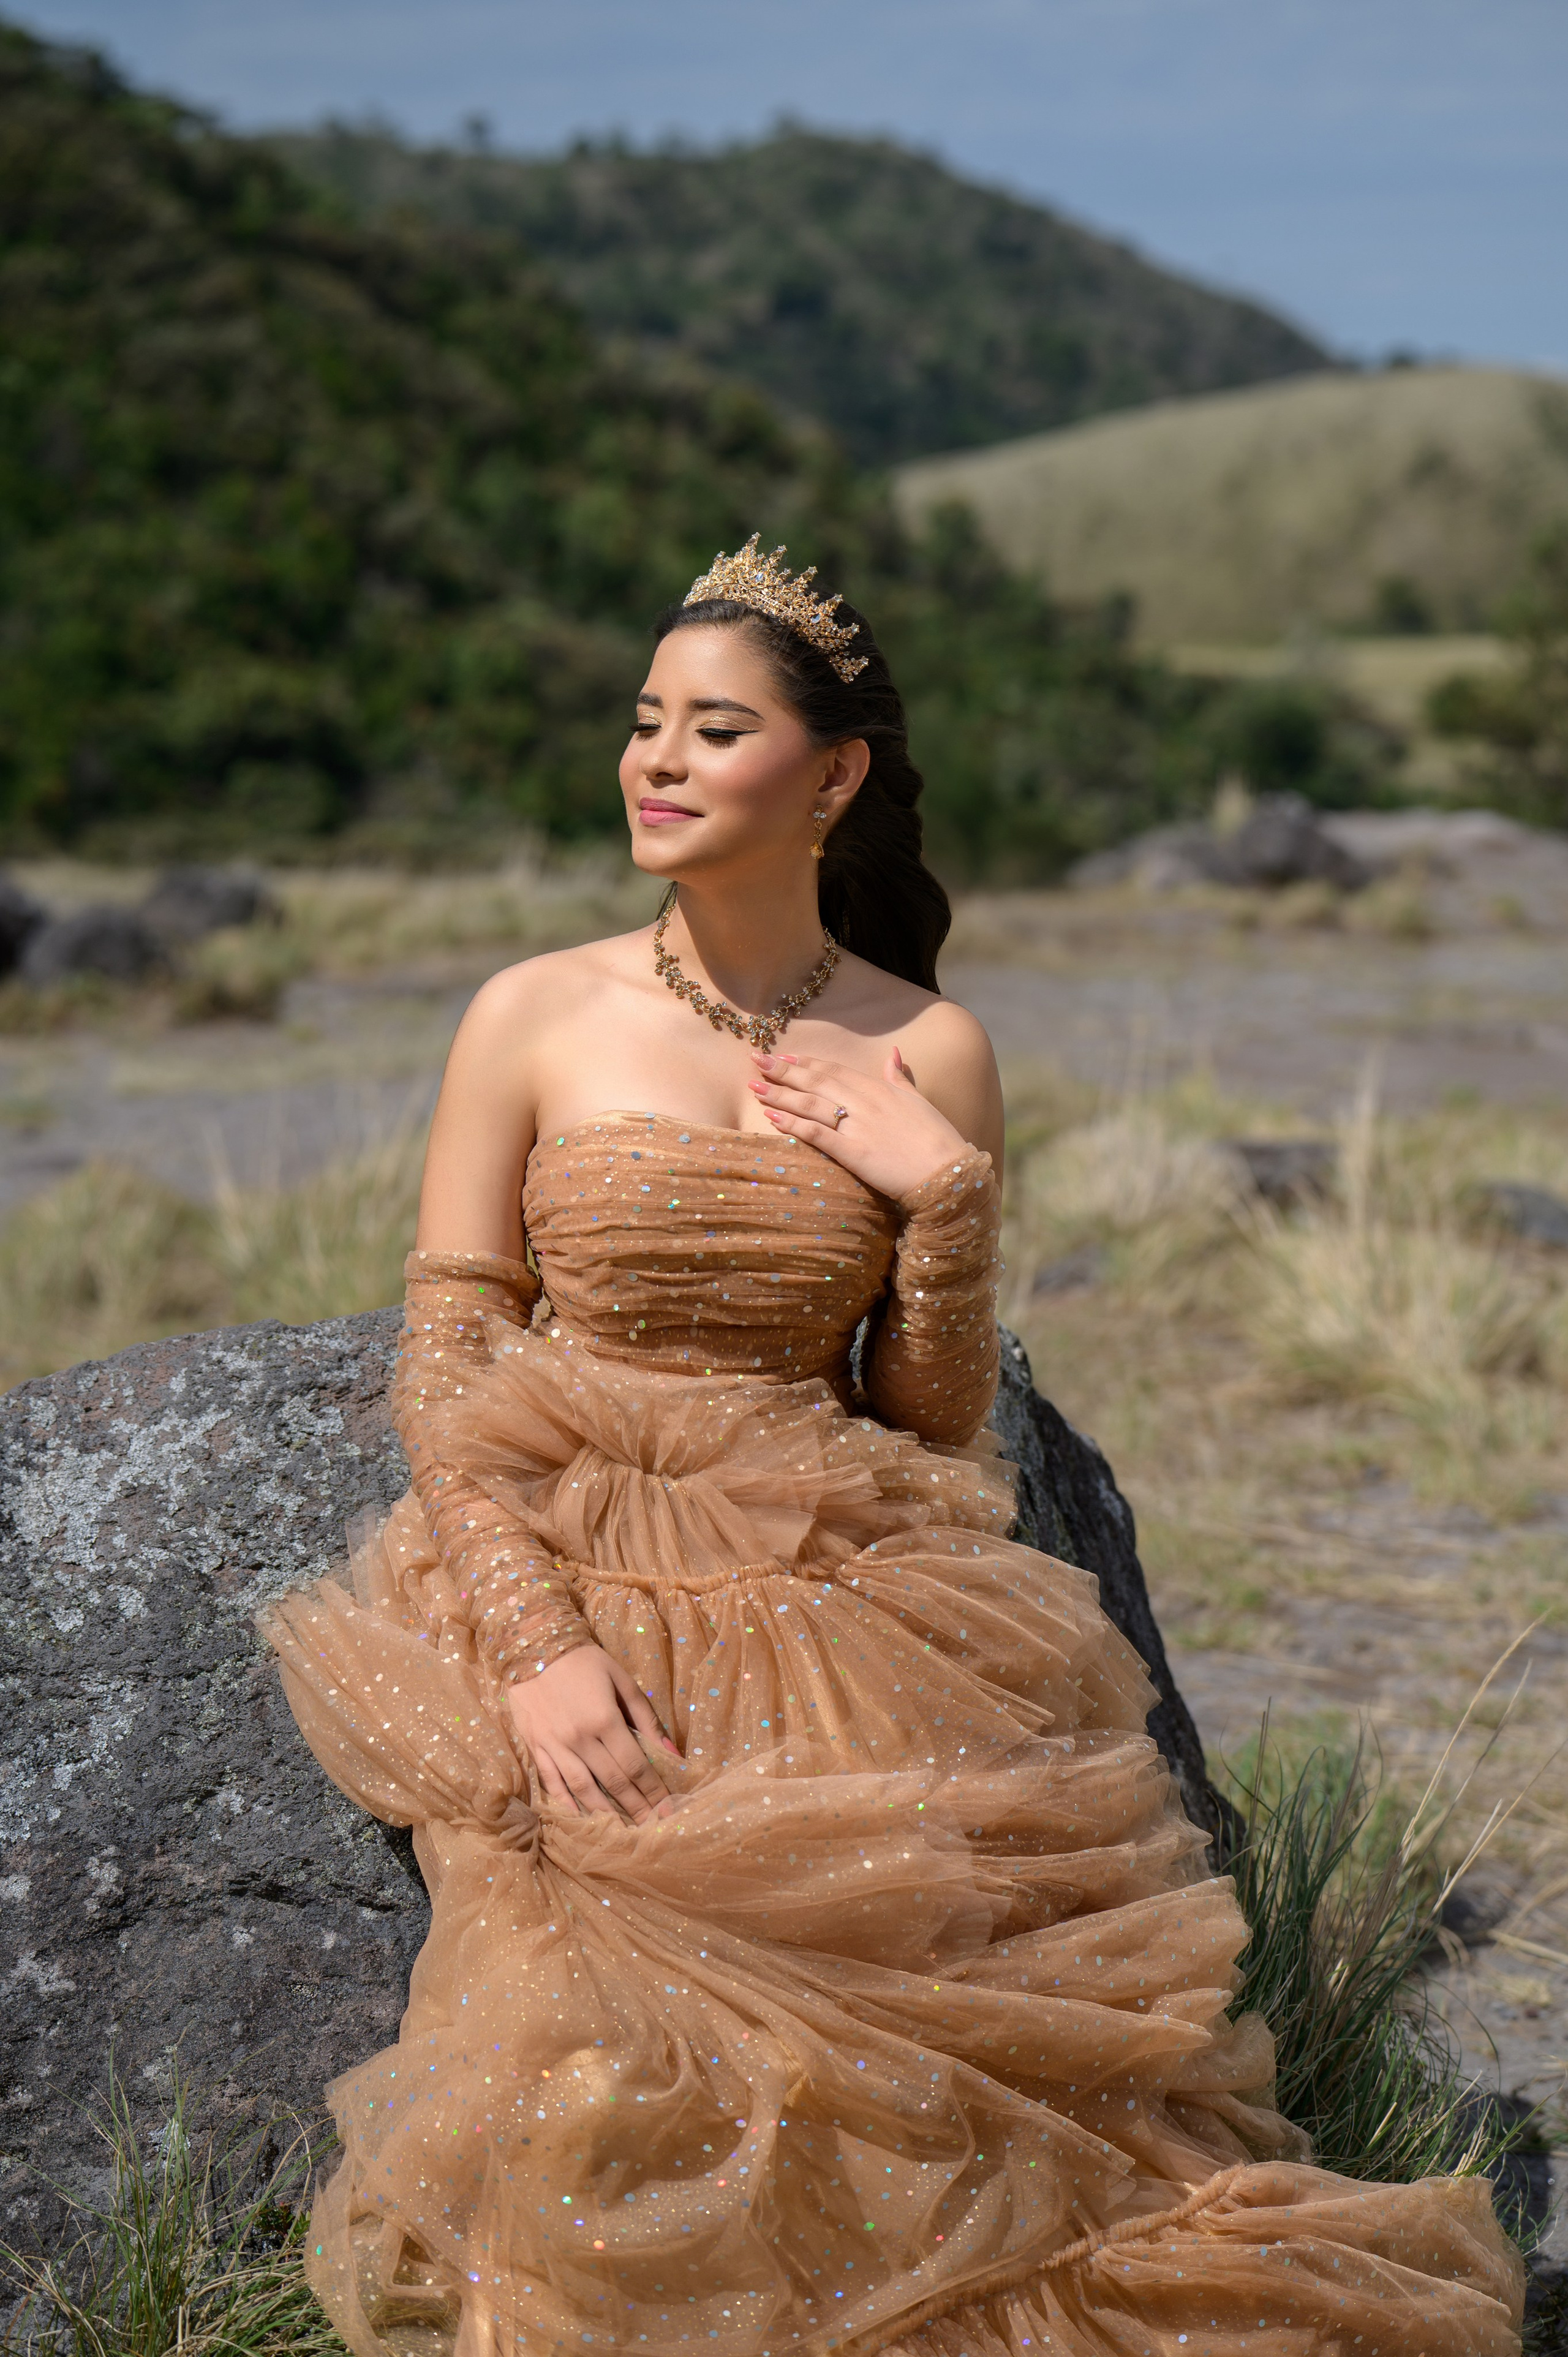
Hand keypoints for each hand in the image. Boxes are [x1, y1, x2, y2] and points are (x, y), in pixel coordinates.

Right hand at [508, 1646, 680, 1821]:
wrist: (533, 1646)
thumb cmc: (584, 1661)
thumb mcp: (621, 1680)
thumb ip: (646, 1717)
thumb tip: (672, 1752)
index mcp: (605, 1720)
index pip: (635, 1766)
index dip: (654, 1791)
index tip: (668, 1810)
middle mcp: (580, 1739)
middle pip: (613, 1782)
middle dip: (636, 1807)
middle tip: (653, 1827)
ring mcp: (554, 1745)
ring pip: (583, 1788)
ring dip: (605, 1813)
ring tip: (623, 1830)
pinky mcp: (535, 1746)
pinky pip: (551, 1781)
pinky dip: (565, 1802)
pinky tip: (579, 1817)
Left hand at [748, 1047, 971, 1200]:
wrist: (947, 1173)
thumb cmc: (937, 1138)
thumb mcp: (919, 1100)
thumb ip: (900, 1077)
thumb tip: (893, 1052)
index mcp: (879, 1088)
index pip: (835, 1070)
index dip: (807, 1063)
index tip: (783, 1056)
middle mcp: (865, 1102)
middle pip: (816, 1082)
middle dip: (783, 1071)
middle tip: (756, 1060)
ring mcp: (858, 1126)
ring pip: (810, 1104)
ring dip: (780, 1095)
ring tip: (755, 1087)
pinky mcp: (854, 1152)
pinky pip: (816, 1134)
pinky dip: (793, 1124)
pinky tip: (772, 1118)